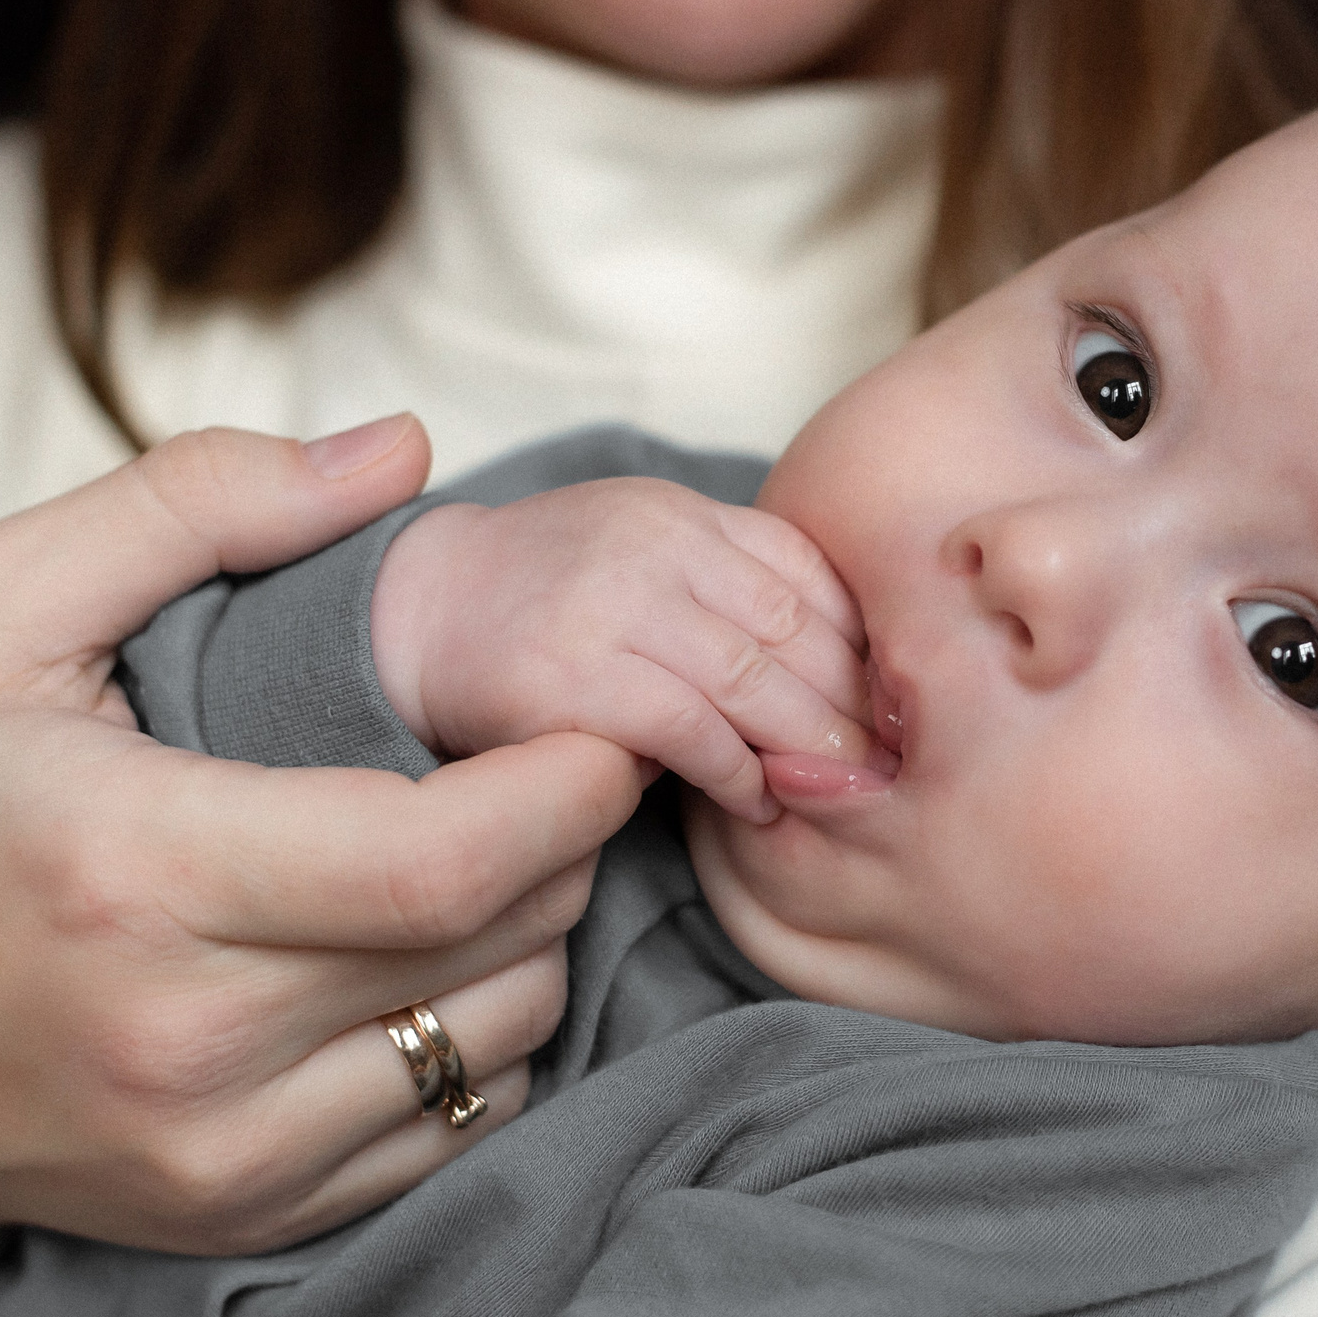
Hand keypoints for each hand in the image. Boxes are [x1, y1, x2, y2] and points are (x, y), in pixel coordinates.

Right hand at [0, 418, 643, 1316]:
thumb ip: (194, 502)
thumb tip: (397, 449)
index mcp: (136, 873)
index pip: (443, 858)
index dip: (569, 786)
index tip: (602, 723)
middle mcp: (189, 1037)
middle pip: (501, 940)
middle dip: (569, 837)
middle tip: (546, 760)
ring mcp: (225, 1149)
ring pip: (506, 1034)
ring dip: (538, 929)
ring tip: (478, 849)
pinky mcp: (251, 1211)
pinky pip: (464, 1121)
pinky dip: (489, 1029)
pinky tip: (428, 954)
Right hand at [373, 477, 878, 822]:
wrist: (412, 613)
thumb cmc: (546, 603)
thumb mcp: (643, 556)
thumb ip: (731, 588)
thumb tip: (847, 677)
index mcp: (684, 513)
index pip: (812, 573)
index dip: (870, 644)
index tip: (905, 704)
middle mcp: (655, 546)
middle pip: (798, 629)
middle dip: (858, 704)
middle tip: (897, 765)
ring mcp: (613, 606)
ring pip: (755, 680)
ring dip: (811, 745)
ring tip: (844, 791)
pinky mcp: (575, 676)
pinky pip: (691, 730)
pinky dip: (739, 773)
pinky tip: (759, 803)